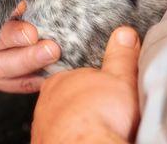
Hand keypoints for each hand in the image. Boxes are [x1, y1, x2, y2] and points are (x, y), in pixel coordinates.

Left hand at [32, 27, 140, 143]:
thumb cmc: (101, 115)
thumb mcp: (120, 79)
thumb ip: (121, 57)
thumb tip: (124, 34)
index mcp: (60, 79)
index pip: (74, 78)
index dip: (91, 86)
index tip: (102, 95)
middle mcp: (46, 101)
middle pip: (66, 99)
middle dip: (82, 105)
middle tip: (104, 113)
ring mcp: (42, 124)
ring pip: (61, 121)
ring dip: (76, 124)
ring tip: (98, 129)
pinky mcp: (44, 143)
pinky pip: (58, 138)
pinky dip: (71, 138)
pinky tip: (86, 140)